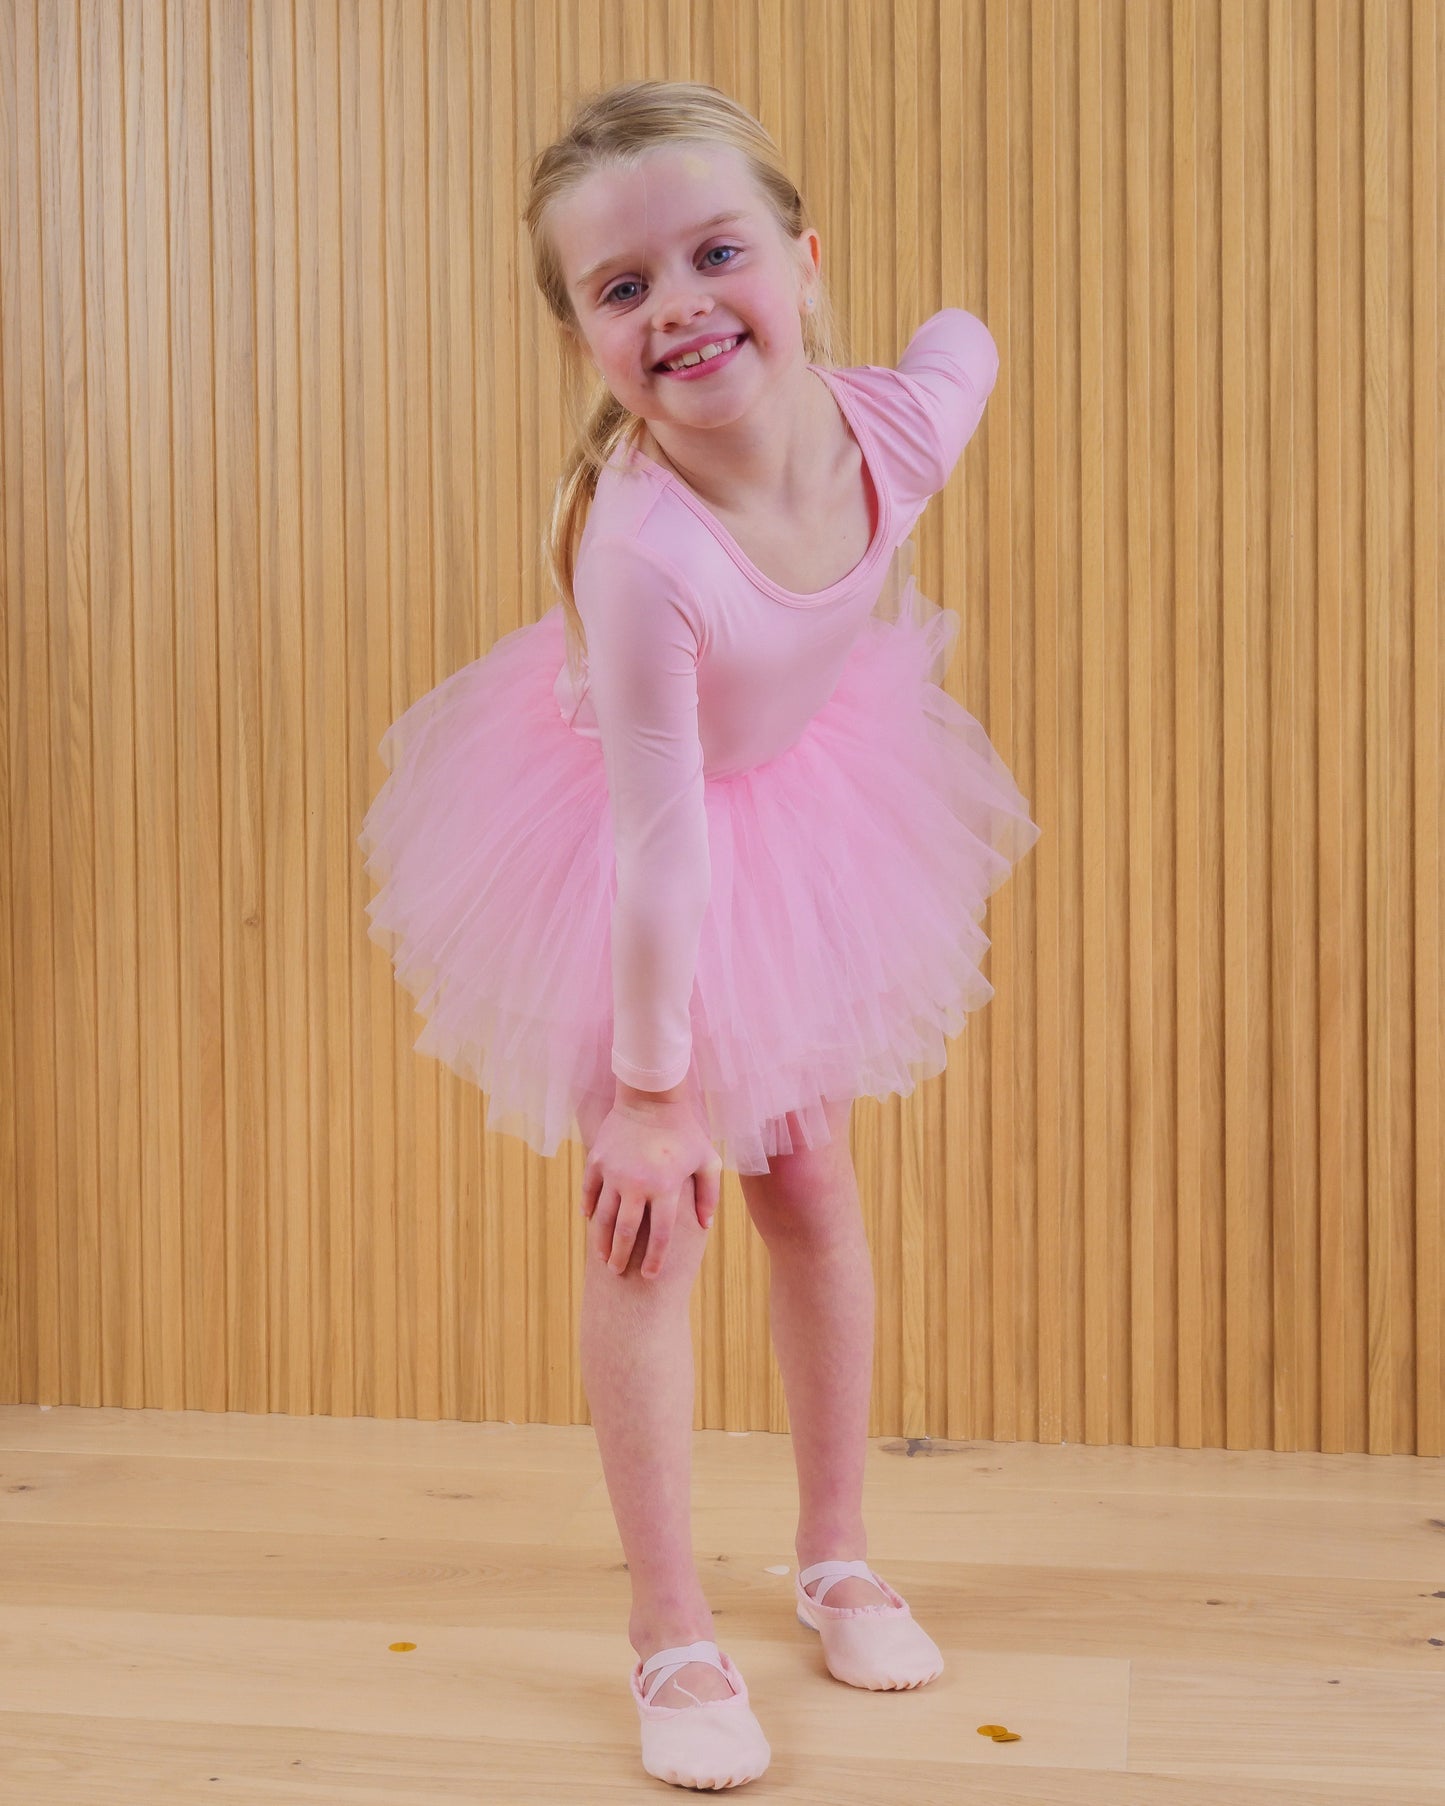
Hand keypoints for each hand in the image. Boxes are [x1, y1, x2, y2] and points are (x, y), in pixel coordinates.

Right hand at [580, 1096, 722, 1280]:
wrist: (651, 1097)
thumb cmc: (684, 1130)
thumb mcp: (707, 1160)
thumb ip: (709, 1194)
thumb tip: (705, 1226)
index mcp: (666, 1186)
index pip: (660, 1235)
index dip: (655, 1259)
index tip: (650, 1276)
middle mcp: (638, 1183)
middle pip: (625, 1232)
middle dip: (621, 1257)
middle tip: (618, 1273)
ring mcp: (614, 1172)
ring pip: (603, 1216)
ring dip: (602, 1240)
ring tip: (604, 1256)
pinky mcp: (597, 1160)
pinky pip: (590, 1191)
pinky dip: (589, 1208)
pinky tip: (591, 1221)